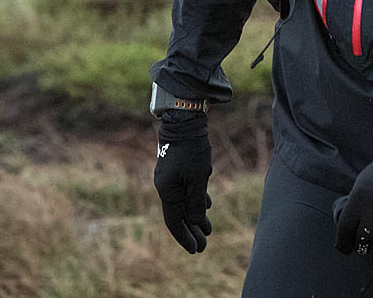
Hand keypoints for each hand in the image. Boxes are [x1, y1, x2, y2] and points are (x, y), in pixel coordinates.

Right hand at [153, 111, 212, 252]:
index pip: (174, 221)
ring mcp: (170, 178)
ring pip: (183, 203)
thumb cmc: (191, 150)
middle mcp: (165, 187)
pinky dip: (196, 200)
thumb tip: (195, 222)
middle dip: (192, 231)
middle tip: (204, 245)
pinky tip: (206, 205)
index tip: (196, 250)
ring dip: (195, 216)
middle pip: (178, 215)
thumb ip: (196, 202)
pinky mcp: (177, 170)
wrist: (184, 122)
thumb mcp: (197, 178)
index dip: (185, 237)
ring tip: (207, 229)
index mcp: (167, 191)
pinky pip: (186, 191)